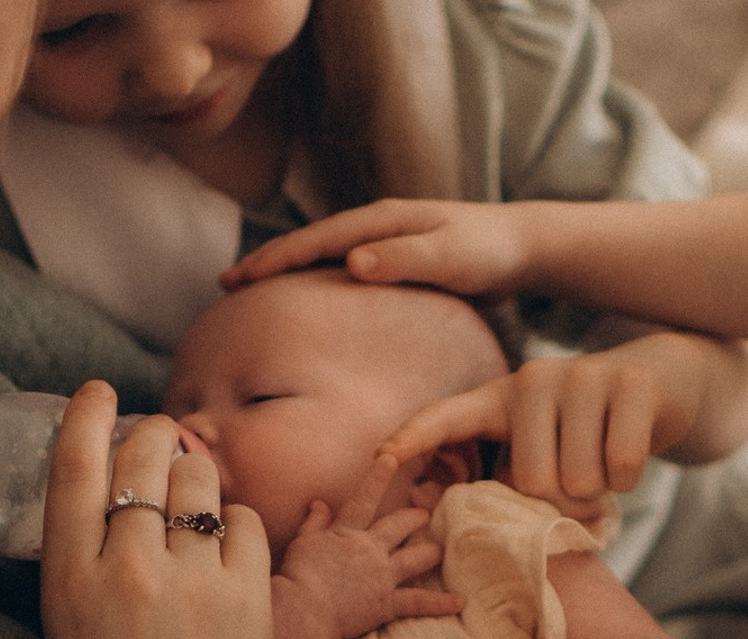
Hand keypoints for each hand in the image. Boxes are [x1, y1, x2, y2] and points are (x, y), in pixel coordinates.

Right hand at [39, 385, 272, 638]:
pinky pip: (247, 522)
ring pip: (198, 480)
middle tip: (161, 449)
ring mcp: (190, 582)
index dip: (88, 415)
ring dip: (197, 479)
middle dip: (154, 441)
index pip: (73, 465)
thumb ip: (84, 561)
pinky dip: (238, 527)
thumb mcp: (70, 635)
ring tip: (193, 507)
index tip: (99, 393)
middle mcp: (126, 570)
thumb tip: (112, 491)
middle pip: (143, 458)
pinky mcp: (247, 599)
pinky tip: (227, 552)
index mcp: (68, 580)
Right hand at [223, 198, 535, 297]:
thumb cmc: (489, 253)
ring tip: (252, 296)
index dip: (273, 261)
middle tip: (225, 287)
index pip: (313, 241)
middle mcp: (375, 228)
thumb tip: (350, 262)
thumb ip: (404, 259)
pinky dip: (315, 283)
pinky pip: (341, 271)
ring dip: (286, 274)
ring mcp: (382, 243)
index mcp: (380, 223)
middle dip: (266, 265)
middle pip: (308, 245)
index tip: (237, 281)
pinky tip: (305, 305)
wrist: (522, 246)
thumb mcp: (450, 257)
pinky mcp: (393, 261)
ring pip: (321, 257)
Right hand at [273, 454, 460, 638]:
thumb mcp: (301, 544)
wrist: (304, 612)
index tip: (390, 459)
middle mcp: (371, 549)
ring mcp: (382, 576)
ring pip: (416, 559)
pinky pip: (419, 602)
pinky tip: (460, 601)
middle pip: (400, 526)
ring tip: (440, 550)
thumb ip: (313, 522)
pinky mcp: (387, 603)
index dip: (377, 477)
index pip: (364, 498)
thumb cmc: (297, 578)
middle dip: (414, 518)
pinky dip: (440, 602)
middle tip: (425, 514)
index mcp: (347, 532)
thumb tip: (318, 502)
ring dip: (430, 553)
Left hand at [380, 334, 747, 502]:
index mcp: (501, 399)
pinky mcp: (631, 387)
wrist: (661, 384)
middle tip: (576, 491)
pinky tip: (630, 457)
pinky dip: (628, 482)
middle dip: (558, 505)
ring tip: (602, 468)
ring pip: (577, 481)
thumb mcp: (542, 449)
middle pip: (531, 482)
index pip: (446, 417)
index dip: (412, 438)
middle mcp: (534, 379)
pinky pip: (620, 469)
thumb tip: (461, 518)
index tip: (379, 461)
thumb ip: (505, 478)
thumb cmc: (588, 435)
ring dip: (597, 496)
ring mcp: (583, 377)